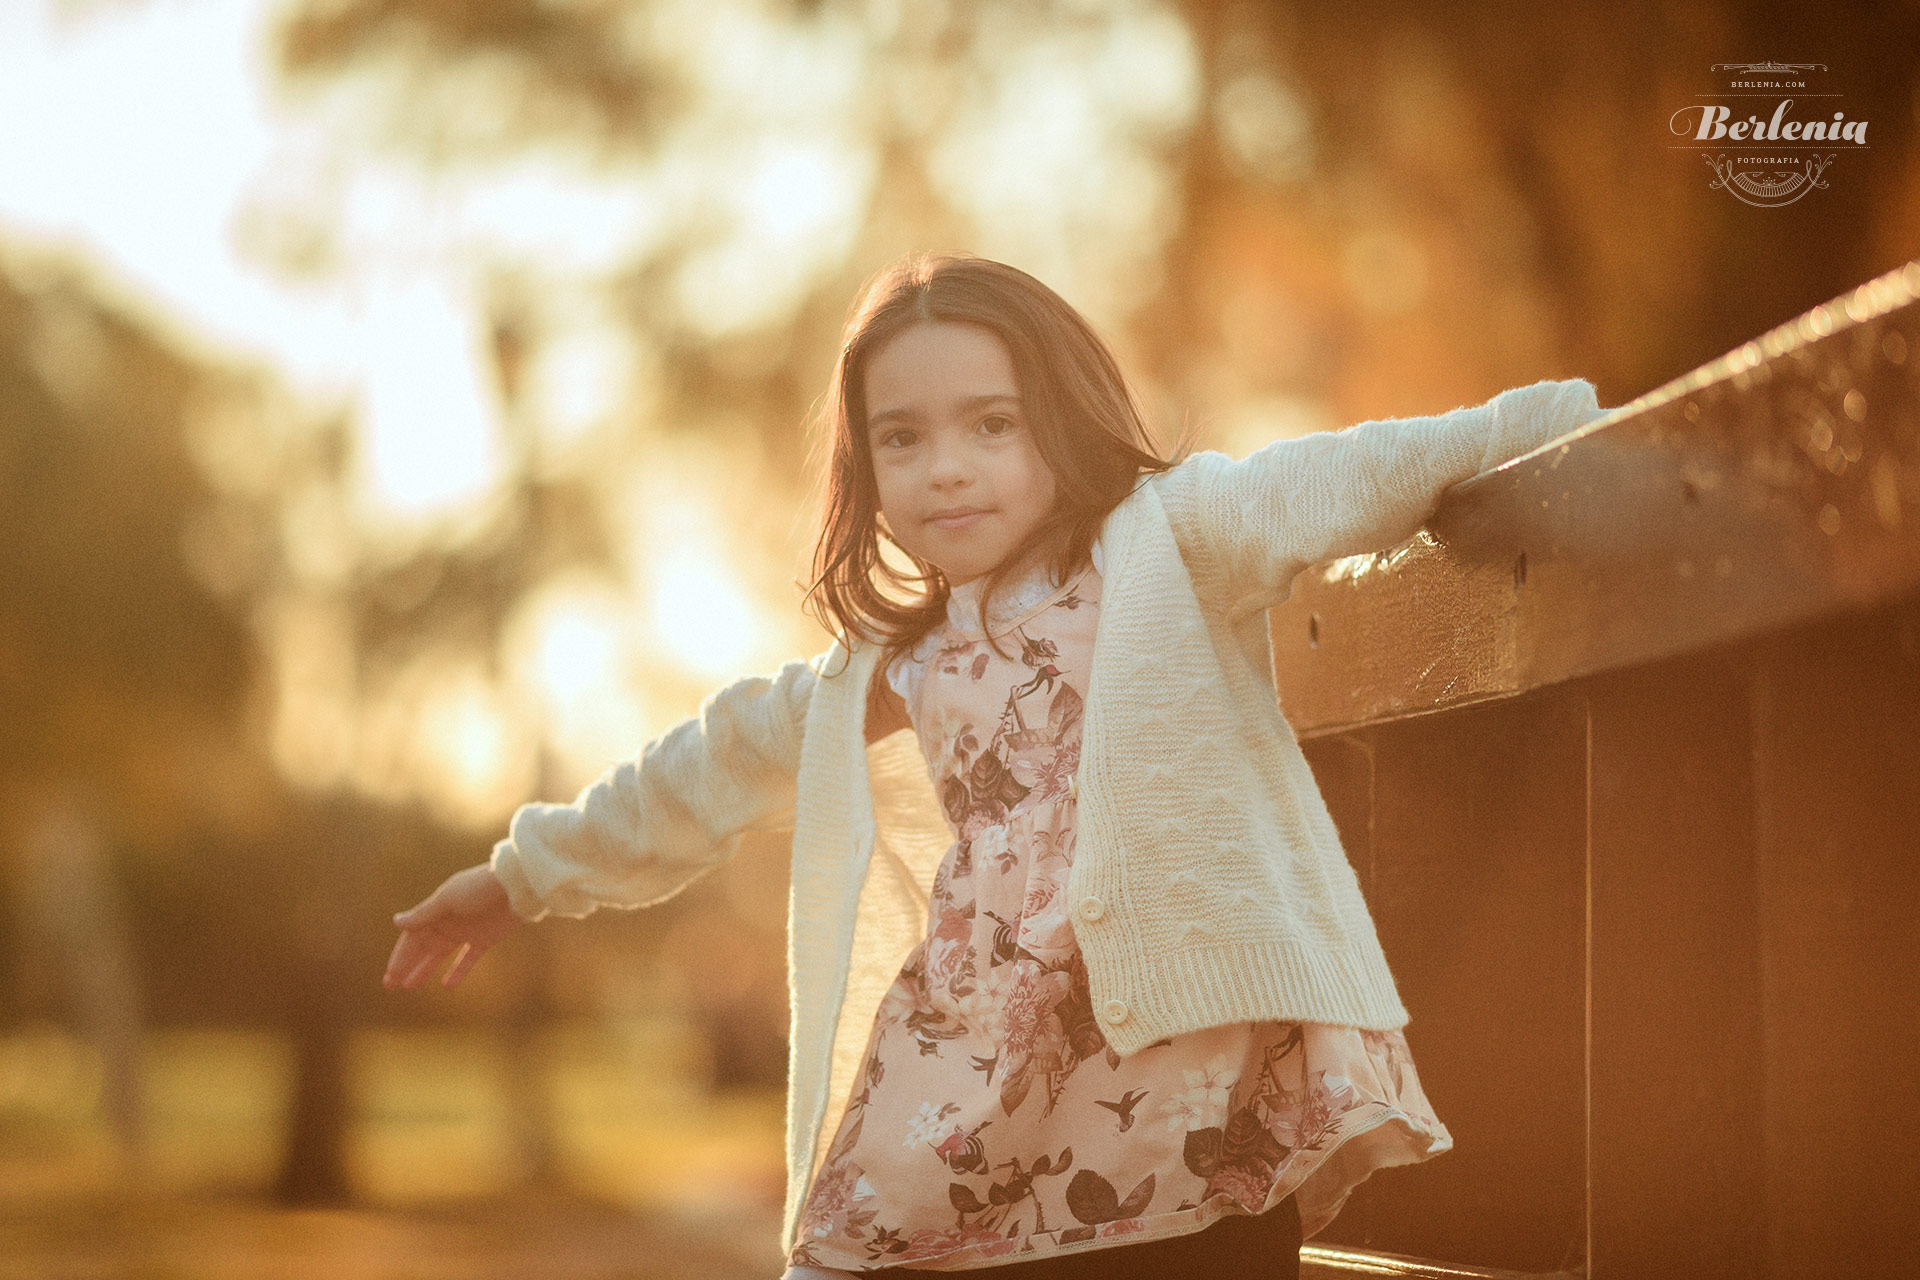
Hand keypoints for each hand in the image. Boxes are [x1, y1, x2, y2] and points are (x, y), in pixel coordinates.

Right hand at [383, 862, 521, 989]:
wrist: (517, 885)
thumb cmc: (479, 888)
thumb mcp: (447, 900)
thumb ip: (424, 914)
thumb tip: (396, 922)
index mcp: (436, 911)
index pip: (412, 938)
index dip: (400, 957)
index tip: (389, 975)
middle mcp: (448, 923)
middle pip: (422, 948)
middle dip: (406, 966)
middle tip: (390, 986)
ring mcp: (466, 932)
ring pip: (440, 956)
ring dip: (425, 970)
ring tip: (409, 987)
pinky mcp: (485, 940)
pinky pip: (467, 959)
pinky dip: (458, 972)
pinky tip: (447, 986)